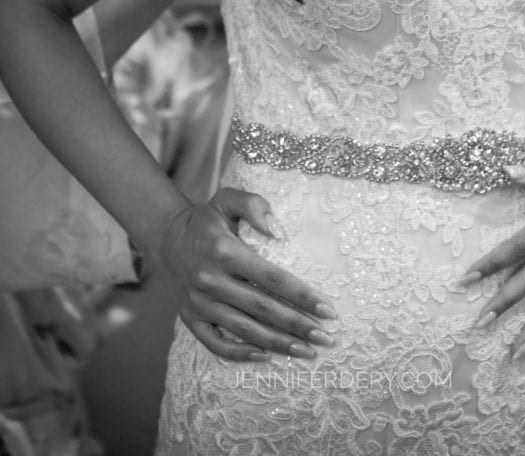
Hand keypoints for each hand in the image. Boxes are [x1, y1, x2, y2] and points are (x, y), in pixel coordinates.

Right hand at [156, 186, 337, 360]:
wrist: (166, 238)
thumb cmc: (207, 219)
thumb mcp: (227, 199)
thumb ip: (253, 205)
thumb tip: (277, 230)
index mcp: (224, 251)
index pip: (271, 278)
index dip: (301, 295)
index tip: (327, 309)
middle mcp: (210, 280)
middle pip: (262, 308)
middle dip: (297, 325)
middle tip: (325, 338)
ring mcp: (199, 303)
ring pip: (244, 329)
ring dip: (277, 343)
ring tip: (306, 352)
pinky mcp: (190, 318)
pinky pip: (215, 342)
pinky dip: (240, 354)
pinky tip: (266, 356)